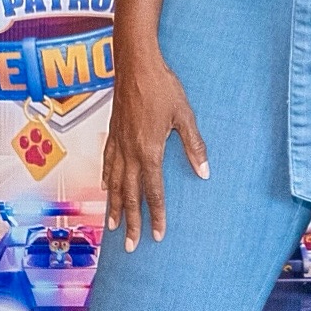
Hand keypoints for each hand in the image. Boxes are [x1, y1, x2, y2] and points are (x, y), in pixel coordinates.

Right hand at [102, 41, 208, 249]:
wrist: (136, 64)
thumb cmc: (162, 87)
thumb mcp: (184, 116)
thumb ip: (194, 146)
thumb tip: (204, 172)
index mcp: (149, 150)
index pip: (153, 191)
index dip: (157, 215)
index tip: (158, 235)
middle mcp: (129, 152)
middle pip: (130, 195)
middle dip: (131, 222)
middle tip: (131, 246)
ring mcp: (117, 143)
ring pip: (114, 183)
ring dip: (114, 207)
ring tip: (113, 228)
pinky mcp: (112, 133)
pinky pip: (107, 163)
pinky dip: (106, 180)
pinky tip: (106, 189)